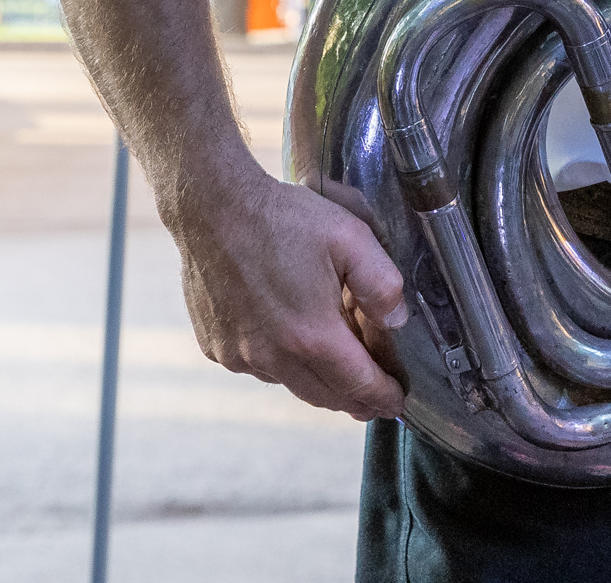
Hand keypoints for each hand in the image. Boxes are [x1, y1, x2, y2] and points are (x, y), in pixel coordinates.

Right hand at [165, 165, 410, 419]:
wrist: (213, 209)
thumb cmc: (283, 219)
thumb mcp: (351, 238)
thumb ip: (383, 284)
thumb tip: (395, 323)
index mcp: (312, 335)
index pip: (359, 384)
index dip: (383, 397)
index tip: (397, 402)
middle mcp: (273, 357)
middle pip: (325, 395)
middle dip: (354, 400)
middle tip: (373, 398)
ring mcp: (240, 356)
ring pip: (290, 383)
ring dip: (316, 381)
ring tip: (334, 365)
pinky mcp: (216, 347)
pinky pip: (258, 368)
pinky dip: (279, 363)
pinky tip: (287, 338)